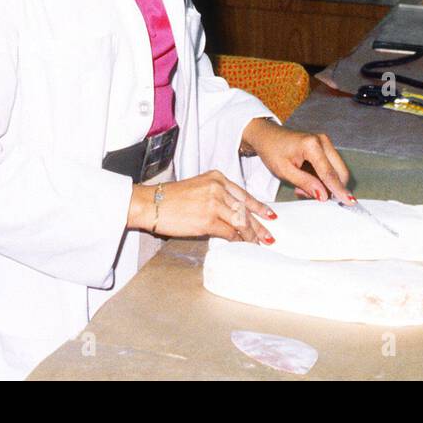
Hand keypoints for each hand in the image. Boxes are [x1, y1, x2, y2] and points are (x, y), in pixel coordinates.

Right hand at [127, 171, 276, 243]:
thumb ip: (216, 195)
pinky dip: (237, 240)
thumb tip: (231, 213)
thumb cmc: (170, 198)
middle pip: (245, 209)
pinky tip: (241, 245)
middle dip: (259, 224)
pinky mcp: (208, 220)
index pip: (244, 194)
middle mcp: (218, 188)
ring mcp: (214, 203)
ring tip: (257, 244)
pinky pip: (229, 232)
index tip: (270, 215)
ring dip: (250, 235)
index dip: (259, 207)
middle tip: (269, 236)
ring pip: (241, 221)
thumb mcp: (198, 187)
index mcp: (217, 178)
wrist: (152, 204)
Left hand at [241, 118, 351, 203]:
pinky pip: (330, 168)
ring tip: (302, 187)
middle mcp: (323, 141)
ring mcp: (325, 143)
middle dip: (330, 188)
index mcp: (312, 145)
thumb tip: (324, 196)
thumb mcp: (284, 171)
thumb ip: (305, 183)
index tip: (350, 202)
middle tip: (308, 195)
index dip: (339, 190)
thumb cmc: (272, 151)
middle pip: (340, 171)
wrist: (266, 136)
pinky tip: (306, 180)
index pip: (329, 173)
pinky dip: (322, 178)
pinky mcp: (324, 147)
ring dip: (324, 184)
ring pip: (336, 171)